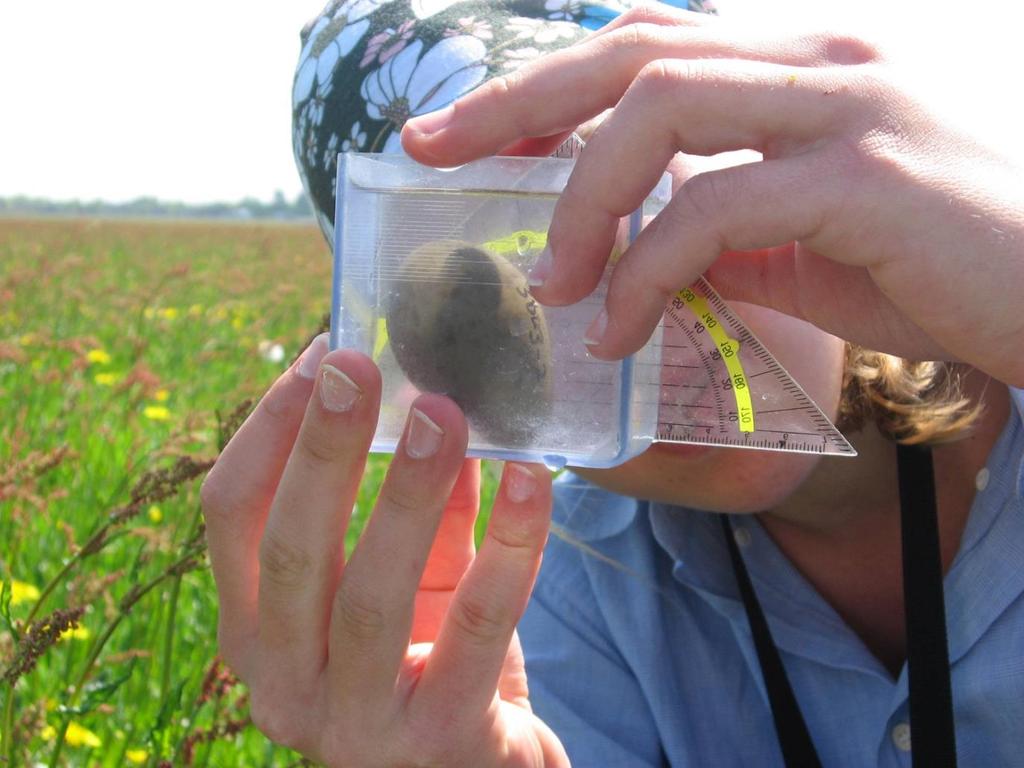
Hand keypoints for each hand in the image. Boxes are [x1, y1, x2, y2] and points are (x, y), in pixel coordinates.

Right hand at [201, 336, 566, 766]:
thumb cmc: (430, 660)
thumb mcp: (410, 577)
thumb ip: (415, 503)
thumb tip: (433, 396)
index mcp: (257, 631)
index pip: (233, 518)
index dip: (271, 430)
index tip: (321, 355)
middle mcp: (286, 683)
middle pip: (290, 553)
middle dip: (321, 451)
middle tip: (355, 365)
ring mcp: (357, 724)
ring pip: (372, 597)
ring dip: (406, 493)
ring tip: (443, 411)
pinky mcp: (442, 740)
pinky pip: (476, 630)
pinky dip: (508, 547)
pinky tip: (532, 478)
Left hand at [402, 6, 1023, 386]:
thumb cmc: (937, 264)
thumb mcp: (806, 239)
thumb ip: (723, 228)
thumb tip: (643, 252)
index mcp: (796, 61)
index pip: (643, 44)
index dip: (542, 82)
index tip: (459, 131)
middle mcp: (817, 56)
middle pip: (629, 50)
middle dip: (514, 102)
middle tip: (429, 151)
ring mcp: (846, 104)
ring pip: (661, 109)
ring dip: (584, 200)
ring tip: (552, 283)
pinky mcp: (868, 175)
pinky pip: (716, 208)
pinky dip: (647, 271)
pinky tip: (621, 330)